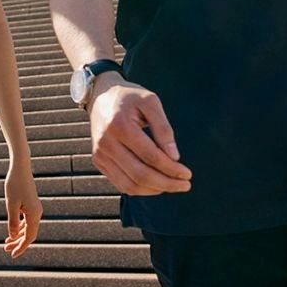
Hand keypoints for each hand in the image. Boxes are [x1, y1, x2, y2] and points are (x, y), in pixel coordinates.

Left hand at [2, 159, 43, 256]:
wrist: (20, 167)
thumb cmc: (14, 184)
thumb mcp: (11, 204)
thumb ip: (12, 221)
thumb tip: (13, 236)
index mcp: (34, 214)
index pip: (29, 237)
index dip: (21, 247)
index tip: (13, 255)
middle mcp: (37, 213)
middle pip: (29, 234)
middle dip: (18, 243)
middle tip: (6, 249)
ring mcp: (35, 209)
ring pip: (28, 228)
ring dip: (18, 236)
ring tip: (6, 242)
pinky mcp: (31, 205)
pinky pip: (27, 221)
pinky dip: (20, 227)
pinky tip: (12, 231)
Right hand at [88, 78, 192, 195]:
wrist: (100, 96)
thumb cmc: (129, 97)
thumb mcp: (150, 102)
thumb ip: (163, 128)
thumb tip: (175, 157)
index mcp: (119, 125)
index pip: (150, 156)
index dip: (171, 168)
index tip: (188, 173)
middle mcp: (106, 143)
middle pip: (140, 175)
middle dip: (167, 183)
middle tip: (185, 184)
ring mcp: (100, 154)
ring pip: (130, 185)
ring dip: (155, 190)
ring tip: (172, 185)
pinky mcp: (98, 161)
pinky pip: (121, 184)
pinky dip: (141, 190)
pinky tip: (156, 184)